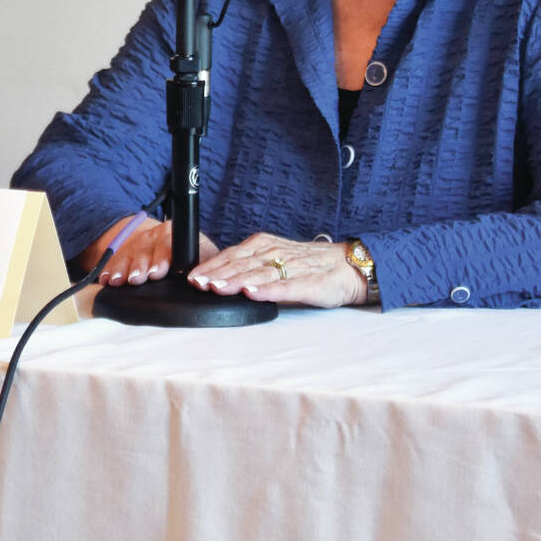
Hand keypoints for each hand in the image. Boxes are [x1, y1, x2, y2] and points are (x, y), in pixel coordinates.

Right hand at [82, 214, 219, 286]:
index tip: (157, 272)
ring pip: (129, 254)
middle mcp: (155, 235)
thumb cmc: (193, 258)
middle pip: (145, 250)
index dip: (161, 258)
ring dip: (122, 269)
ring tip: (117, 281)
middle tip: (136, 279)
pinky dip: (110, 270)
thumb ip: (205, 268)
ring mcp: (138, 242)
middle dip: (140, 266)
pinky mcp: (125, 251)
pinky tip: (106, 279)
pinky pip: (115, 259)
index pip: (168, 244)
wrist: (174, 244)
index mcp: (175, 234)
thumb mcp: (203, 257)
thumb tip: (203, 283)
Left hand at [188, 232, 367, 308]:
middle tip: (197, 284)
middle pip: (240, 265)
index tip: (191, 277)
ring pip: (258, 275)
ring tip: (217, 288)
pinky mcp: (309, 284)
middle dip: (217, 275)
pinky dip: (267, 291)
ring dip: (236, 282)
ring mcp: (291, 268)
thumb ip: (248, 264)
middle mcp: (274, 253)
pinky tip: (253, 294)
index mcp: (263, 245)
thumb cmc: (307, 264)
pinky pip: (286, 287)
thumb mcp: (273, 257)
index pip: (231, 255)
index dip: (211, 266)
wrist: (348, 266)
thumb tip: (216, 276)